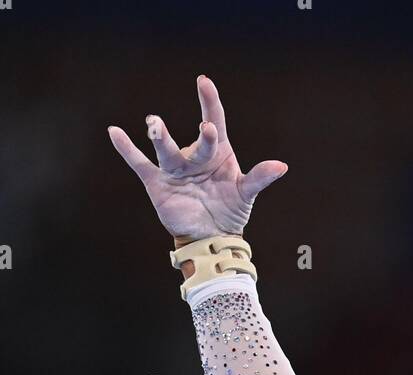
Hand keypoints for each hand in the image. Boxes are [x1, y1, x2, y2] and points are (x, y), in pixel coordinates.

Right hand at [108, 74, 286, 238]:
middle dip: (202, 138)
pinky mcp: (158, 183)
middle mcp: (194, 157)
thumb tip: (281, 166)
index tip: (204, 83)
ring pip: (166, 150)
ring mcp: (175, 169)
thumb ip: (259, 178)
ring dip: (160, 137)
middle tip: (206, 129)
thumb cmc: (229, 211)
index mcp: (216, 153)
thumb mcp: (245, 194)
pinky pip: (139, 164)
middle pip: (196, 142)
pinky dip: (127, 150)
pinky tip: (115, 132)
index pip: (214, 121)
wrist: (210, 237)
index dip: (210, 102)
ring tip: (154, 123)